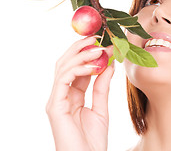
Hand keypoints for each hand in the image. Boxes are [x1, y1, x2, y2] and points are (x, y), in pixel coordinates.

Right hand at [46, 36, 113, 150]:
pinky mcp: (55, 106)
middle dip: (81, 48)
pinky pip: (63, 80)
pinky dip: (77, 69)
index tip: (104, 42)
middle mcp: (61, 95)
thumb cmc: (93, 141)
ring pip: (62, 67)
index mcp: (71, 95)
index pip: (77, 68)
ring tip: (99, 48)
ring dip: (81, 55)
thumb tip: (109, 65)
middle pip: (66, 63)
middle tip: (98, 37)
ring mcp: (56, 100)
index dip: (89, 53)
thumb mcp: (101, 108)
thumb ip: (102, 87)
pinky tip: (93, 65)